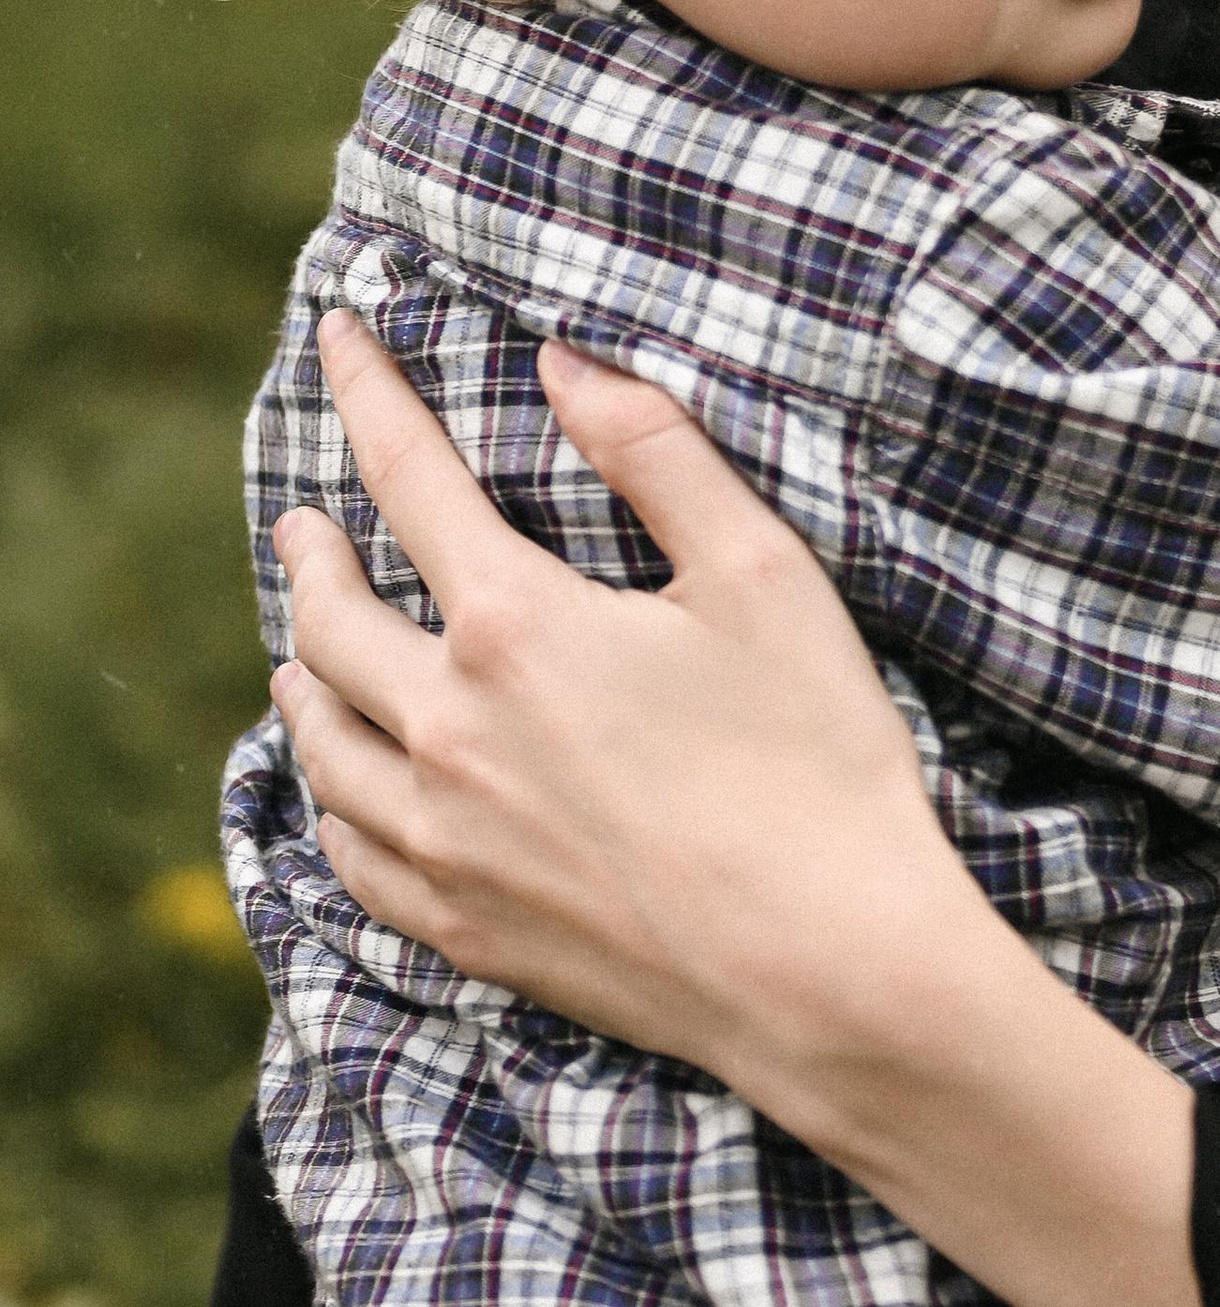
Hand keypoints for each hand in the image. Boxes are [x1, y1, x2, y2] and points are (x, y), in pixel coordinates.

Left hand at [271, 313, 979, 1092]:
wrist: (831, 971)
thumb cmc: (816, 758)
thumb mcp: (762, 574)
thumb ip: (658, 451)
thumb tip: (563, 365)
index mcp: (516, 628)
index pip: (407, 478)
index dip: (365, 392)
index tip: (335, 334)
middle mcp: (448, 733)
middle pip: (330, 620)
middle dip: (311, 553)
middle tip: (304, 521)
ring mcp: (444, 842)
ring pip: (318, 742)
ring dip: (302, 675)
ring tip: (301, 648)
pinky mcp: (462, 929)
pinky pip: (348, 852)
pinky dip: (328, 800)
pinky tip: (343, 789)